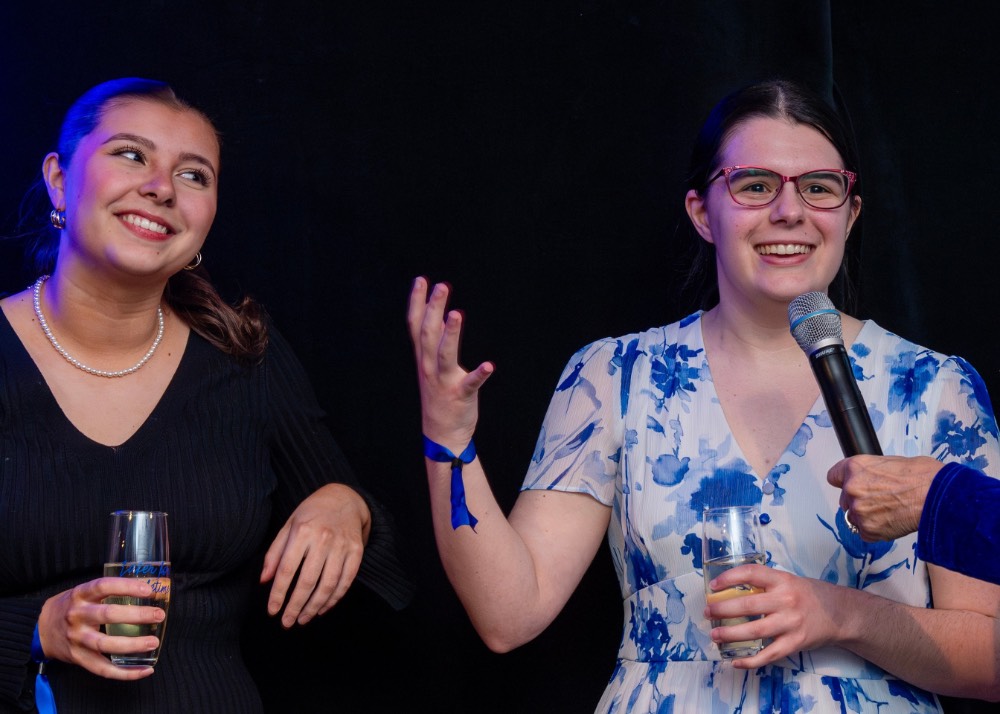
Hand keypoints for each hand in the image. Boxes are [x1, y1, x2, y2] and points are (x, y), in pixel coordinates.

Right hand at [37, 578, 164, 678]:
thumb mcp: (84, 592)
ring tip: (154, 642)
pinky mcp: (78, 658)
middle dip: (137, 615)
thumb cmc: (72, 607)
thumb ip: (108, 590)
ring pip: (106, 644)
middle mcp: (77, 616)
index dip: (126, 587)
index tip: (148, 590)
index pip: (103, 586)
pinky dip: (125, 672)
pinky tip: (145, 670)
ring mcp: (77, 639)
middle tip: (159, 615)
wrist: (42, 629)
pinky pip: (103, 669)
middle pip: (108, 615)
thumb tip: (148, 588)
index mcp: (80, 595)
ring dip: (133, 645)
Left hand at [260, 483, 369, 627]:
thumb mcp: (288, 526)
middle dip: (295, 606)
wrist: (344, 499)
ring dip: (314, 607)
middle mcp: (323, 539)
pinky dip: (334, 599)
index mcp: (302, 531)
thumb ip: (275, 553)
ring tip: (303, 619)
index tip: (272, 611)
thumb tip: (264, 581)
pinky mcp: (356, 552)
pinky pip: (346, 581)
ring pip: (328, 585)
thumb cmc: (311, 514)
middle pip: (307, 581)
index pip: (287, 569)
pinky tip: (322, 608)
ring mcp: (342, 546)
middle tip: (287, 622)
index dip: (278, 593)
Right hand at [407, 277, 493, 451]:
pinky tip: (489, 365)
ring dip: (450, 334)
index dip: (417, 303)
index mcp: (423, 359)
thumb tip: (444, 316)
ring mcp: (444, 382)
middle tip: (440, 286)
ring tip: (457, 314)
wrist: (441, 435)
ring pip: (444, 355)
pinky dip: (479, 374)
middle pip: (428, 335)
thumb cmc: (439, 397)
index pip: (415, 326)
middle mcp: (429, 368)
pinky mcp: (460, 395)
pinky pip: (470, 384)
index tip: (421, 281)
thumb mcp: (432, 368)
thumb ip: (435, 343)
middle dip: (433, 310)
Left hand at [703, 564, 846, 668]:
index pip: (751, 573)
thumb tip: (730, 589)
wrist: (840, 613)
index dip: (730, 578)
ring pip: (755, 631)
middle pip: (748, 605)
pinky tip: (735, 661)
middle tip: (708, 612)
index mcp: (782, 580)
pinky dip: (750, 660)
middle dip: (723, 609)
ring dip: (731, 634)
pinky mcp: (795, 643)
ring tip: (715, 635)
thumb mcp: (788, 581)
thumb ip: (765, 584)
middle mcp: (786, 600)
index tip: (713, 586)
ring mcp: (791, 623)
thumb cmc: (808, 595)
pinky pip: (769, 655)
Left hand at [827, 455, 938, 540]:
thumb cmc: (923, 477)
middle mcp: (852, 489)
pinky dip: (875, 530)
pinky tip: (892, 522)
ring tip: (890, 512)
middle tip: (880, 500)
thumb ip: (873, 471)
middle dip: (859, 500)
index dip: (844, 481)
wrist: (938, 497)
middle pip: (845, 499)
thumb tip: (873, 478)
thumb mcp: (892, 462)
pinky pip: (865, 533)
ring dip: (867, 516)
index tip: (849, 485)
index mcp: (855, 468)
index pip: (834, 476)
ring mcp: (858, 511)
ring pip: (854, 517)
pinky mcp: (868, 530)